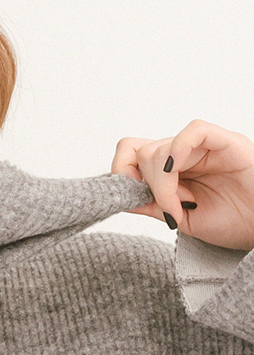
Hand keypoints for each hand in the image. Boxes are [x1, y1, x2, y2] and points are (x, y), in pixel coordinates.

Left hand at [112, 121, 253, 249]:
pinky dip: (178, 150)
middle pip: (142, 152)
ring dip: (164, 183)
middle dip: (148, 186)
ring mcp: (203, 146)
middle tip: (171, 211)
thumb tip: (120, 196)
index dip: (122, 172)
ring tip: (184, 207)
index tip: (130, 198)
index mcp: (174, 169)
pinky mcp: (224, 141)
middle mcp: (185, 153)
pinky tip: (179, 174)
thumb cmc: (234, 223)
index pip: (133, 152)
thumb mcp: (183, 221)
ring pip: (162, 147)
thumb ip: (153, 206)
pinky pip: (193, 131)